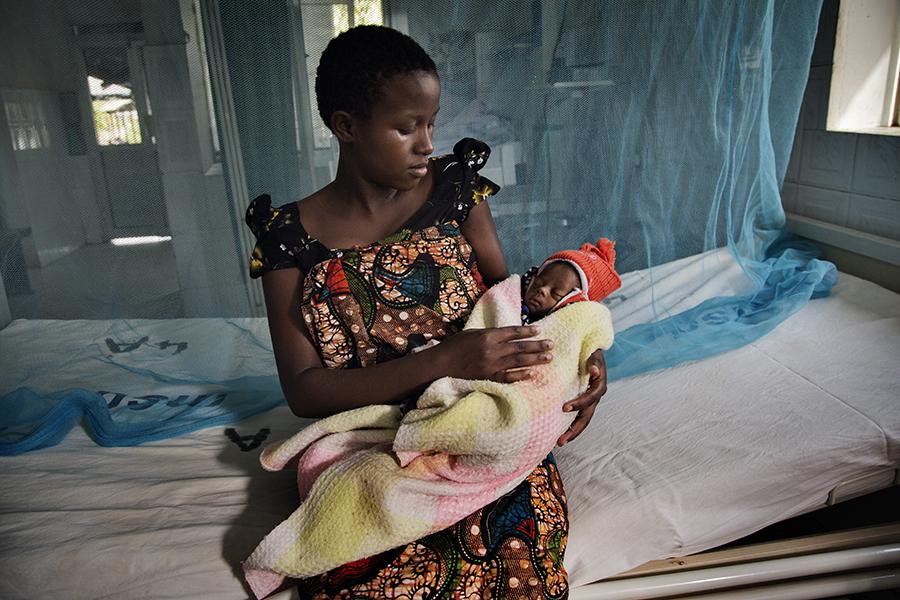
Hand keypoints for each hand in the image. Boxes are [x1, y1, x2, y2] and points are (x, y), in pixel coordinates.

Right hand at [436, 326, 552, 382]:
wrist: (440, 364)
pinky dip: (520, 375)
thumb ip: (490, 334)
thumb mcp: (471, 333)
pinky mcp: (488, 378)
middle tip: (552, 344)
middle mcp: (492, 350)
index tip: (539, 330)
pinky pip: (508, 377)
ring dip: (535, 359)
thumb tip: (507, 334)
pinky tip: (532, 374)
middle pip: (520, 347)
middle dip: (537, 345)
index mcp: (487, 335)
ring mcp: (491, 365)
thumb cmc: (454, 346)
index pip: (512, 332)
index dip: (527, 331)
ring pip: (518, 362)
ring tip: (548, 357)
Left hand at [557, 348, 607, 445]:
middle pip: (587, 416)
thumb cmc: (589, 349)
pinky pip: (577, 416)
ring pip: (582, 420)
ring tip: (559, 442)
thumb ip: (593, 361)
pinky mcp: (582, 401)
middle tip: (561, 440)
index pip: (591, 397)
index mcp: (599, 384)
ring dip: (572, 432)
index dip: (579, 403)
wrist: (589, 349)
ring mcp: (589, 400)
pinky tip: (558, 434)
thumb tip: (594, 370)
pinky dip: (569, 425)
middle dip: (575, 429)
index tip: (564, 408)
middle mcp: (595, 395)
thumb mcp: (592, 352)